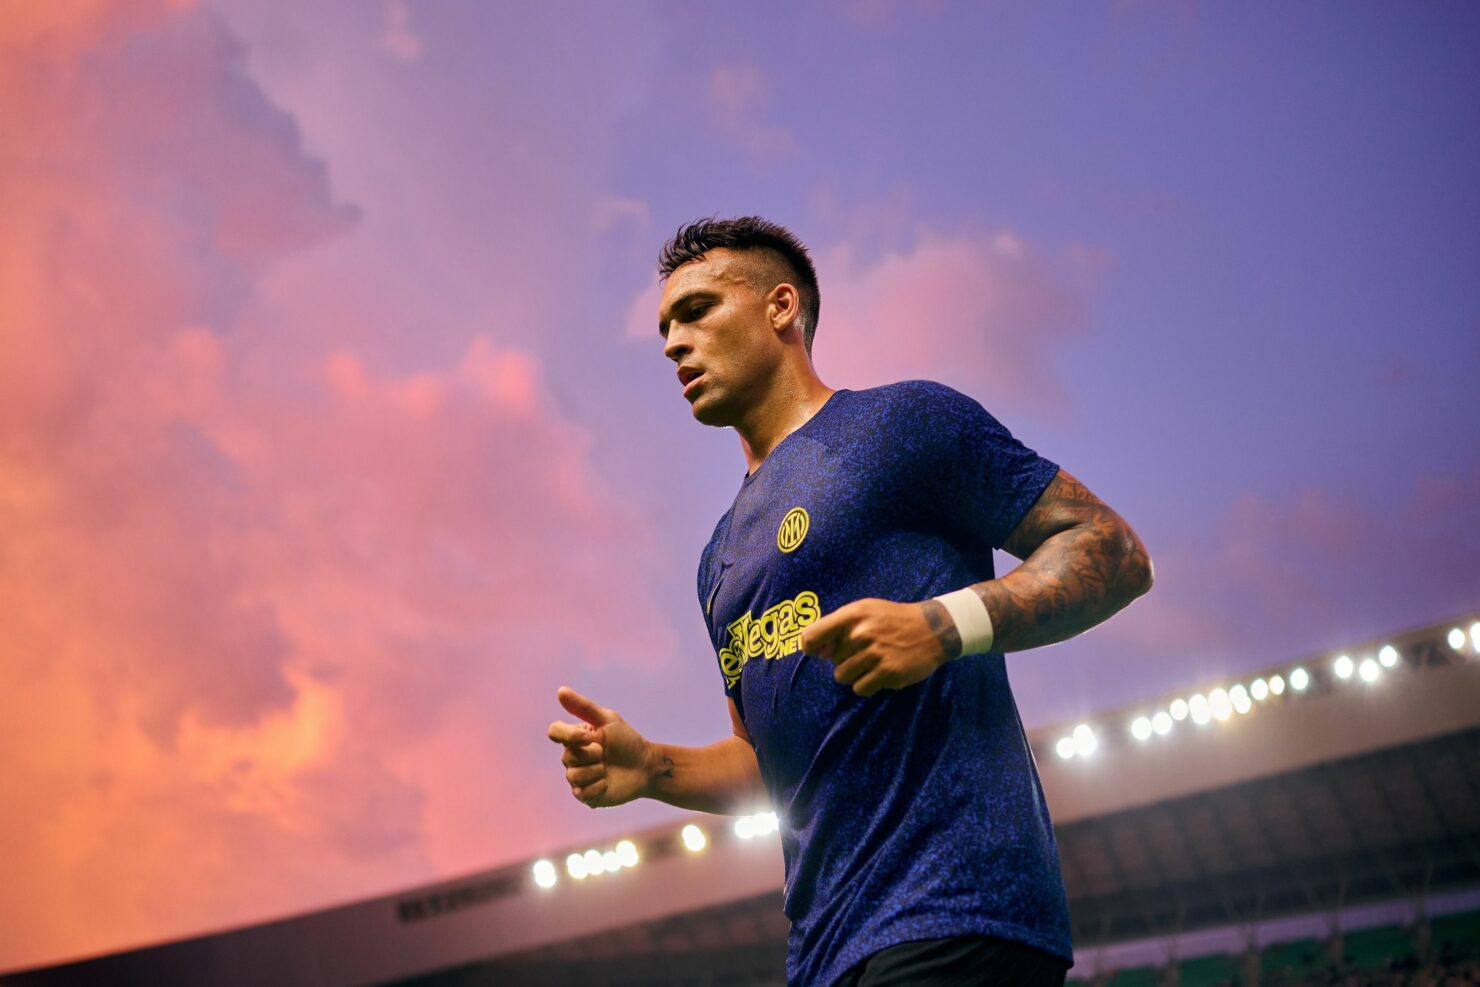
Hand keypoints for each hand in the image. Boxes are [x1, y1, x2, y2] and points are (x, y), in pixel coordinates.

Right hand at [548, 686, 652, 807]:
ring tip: (607, 769)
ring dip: (596, 771)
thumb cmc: (627, 740)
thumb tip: (560, 691)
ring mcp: (578, 777)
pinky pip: (582, 792)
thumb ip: (584, 707)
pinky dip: (599, 786)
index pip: (555, 732)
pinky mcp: (585, 795)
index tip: (590, 737)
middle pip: (567, 757)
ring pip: (574, 776)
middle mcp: (572, 757)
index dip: (569, 736)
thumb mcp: (608, 720)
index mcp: (575, 738)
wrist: (646, 766)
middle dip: (592, 755)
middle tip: (606, 753)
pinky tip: (608, 782)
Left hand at [799, 597, 954, 696]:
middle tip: (866, 650)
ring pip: (842, 676)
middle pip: (831, 660)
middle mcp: (861, 634)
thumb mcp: (865, 611)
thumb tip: (816, 652)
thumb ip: (838, 627)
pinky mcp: (887, 673)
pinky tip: (880, 672)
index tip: (819, 651)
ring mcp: (874, 654)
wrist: (932, 629)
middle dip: (845, 658)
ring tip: (872, 662)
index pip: (812, 636)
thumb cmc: (892, 620)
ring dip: (854, 674)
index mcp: (852, 615)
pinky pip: (860, 688)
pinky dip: (867, 685)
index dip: (810, 647)